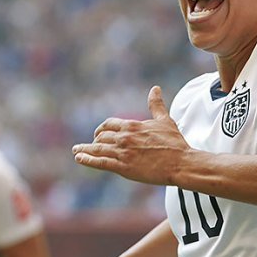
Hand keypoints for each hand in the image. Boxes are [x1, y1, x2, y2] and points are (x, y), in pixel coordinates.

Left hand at [72, 86, 189, 184]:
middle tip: (89, 145)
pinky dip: (87, 159)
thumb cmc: (174, 143)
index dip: (101, 129)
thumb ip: (156, 105)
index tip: (97, 134)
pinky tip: (79, 158)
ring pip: (98, 149)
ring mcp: (123, 152)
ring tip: (76, 151)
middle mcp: (124, 137)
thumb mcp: (165, 120)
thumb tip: (155, 88)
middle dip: (94, 141)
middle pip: (101, 137)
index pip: (109, 124)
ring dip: (85, 150)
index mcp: (132, 126)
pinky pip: (100, 162)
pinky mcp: (123, 167)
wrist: (180, 163)